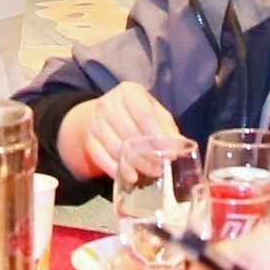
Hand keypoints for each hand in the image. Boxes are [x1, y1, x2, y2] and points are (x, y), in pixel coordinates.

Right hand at [55, 83, 186, 184]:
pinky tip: (130, 177)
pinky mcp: (88, 138)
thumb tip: (180, 147)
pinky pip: (100, 157)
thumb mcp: (155, 112)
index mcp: (128, 92)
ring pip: (116, 148)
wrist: (105, 113)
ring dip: (135, 164)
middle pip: (130, 134)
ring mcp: (95, 121)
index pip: (144, 115)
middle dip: (148, 155)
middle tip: (161, 168)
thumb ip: (167, 128)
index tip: (171, 154)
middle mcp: (108, 104)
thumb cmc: (137, 113)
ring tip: (150, 174)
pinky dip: (115, 169)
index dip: (158, 136)